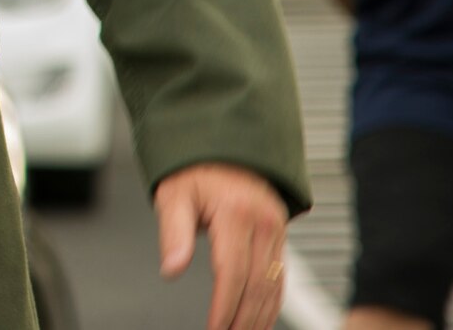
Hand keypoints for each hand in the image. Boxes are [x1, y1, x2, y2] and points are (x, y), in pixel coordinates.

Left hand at [155, 163, 288, 329]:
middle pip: (257, 286)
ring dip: (260, 318)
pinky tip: (262, 320)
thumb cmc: (194, 167)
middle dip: (243, 321)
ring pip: (273, 286)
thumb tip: (172, 269)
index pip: (232, 273)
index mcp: (236, 212)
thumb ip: (174, 234)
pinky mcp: (280, 233)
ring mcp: (276, 228)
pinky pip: (280, 276)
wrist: (222, 141)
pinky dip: (273, 303)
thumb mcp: (174, 194)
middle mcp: (263, 221)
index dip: (224, 308)